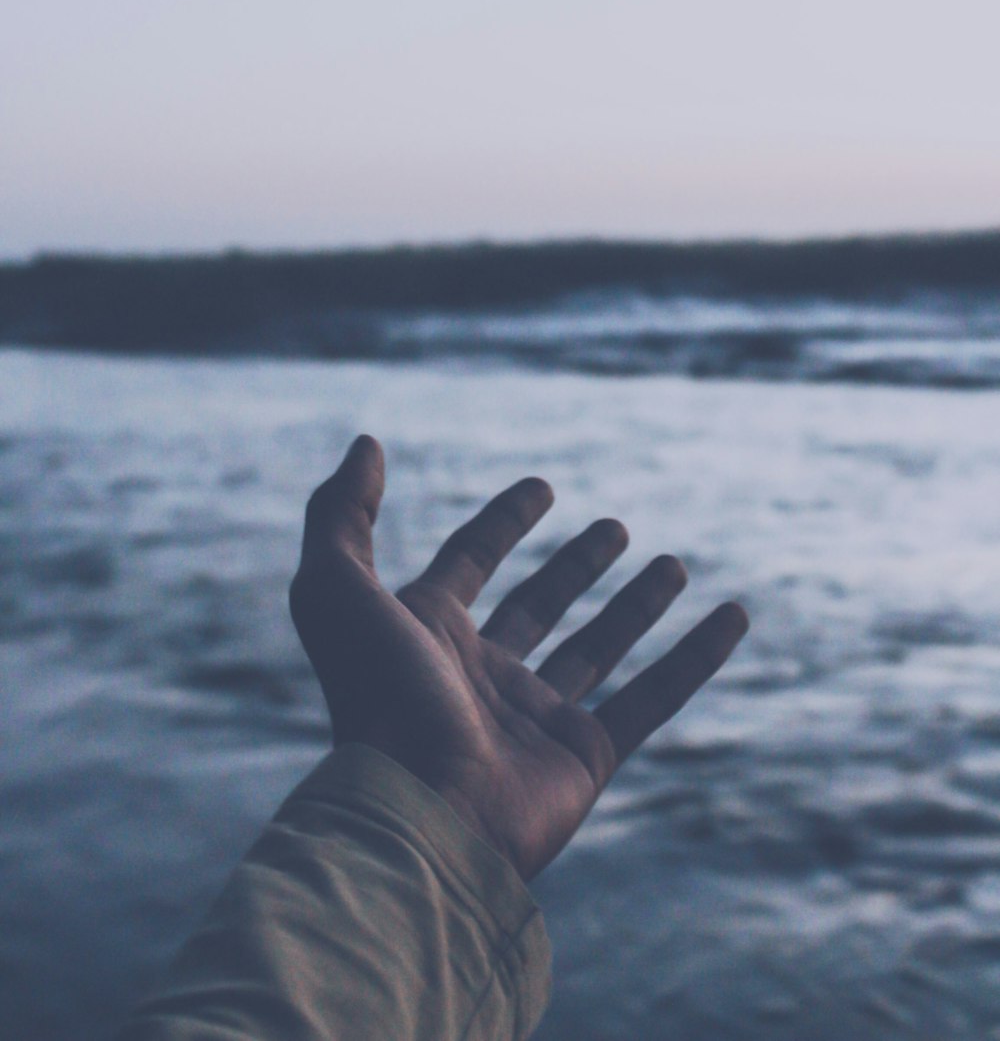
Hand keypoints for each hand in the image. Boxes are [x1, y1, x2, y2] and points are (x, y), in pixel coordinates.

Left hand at [290, 435, 747, 880]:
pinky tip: (732, 617)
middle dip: (574, 566)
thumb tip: (366, 442)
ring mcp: (535, 718)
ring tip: (673, 564)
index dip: (502, 522)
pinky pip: (653, 698)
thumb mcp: (335, 590)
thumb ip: (340, 514)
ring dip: (634, 606)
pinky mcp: (585, 757)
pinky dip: (695, 658)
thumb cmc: (375, 697)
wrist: (418, 811)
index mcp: (427, 633)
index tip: (543, 488)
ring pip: (597, 648)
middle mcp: (481, 674)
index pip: (470, 562)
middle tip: (613, 528)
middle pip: (538, 606)